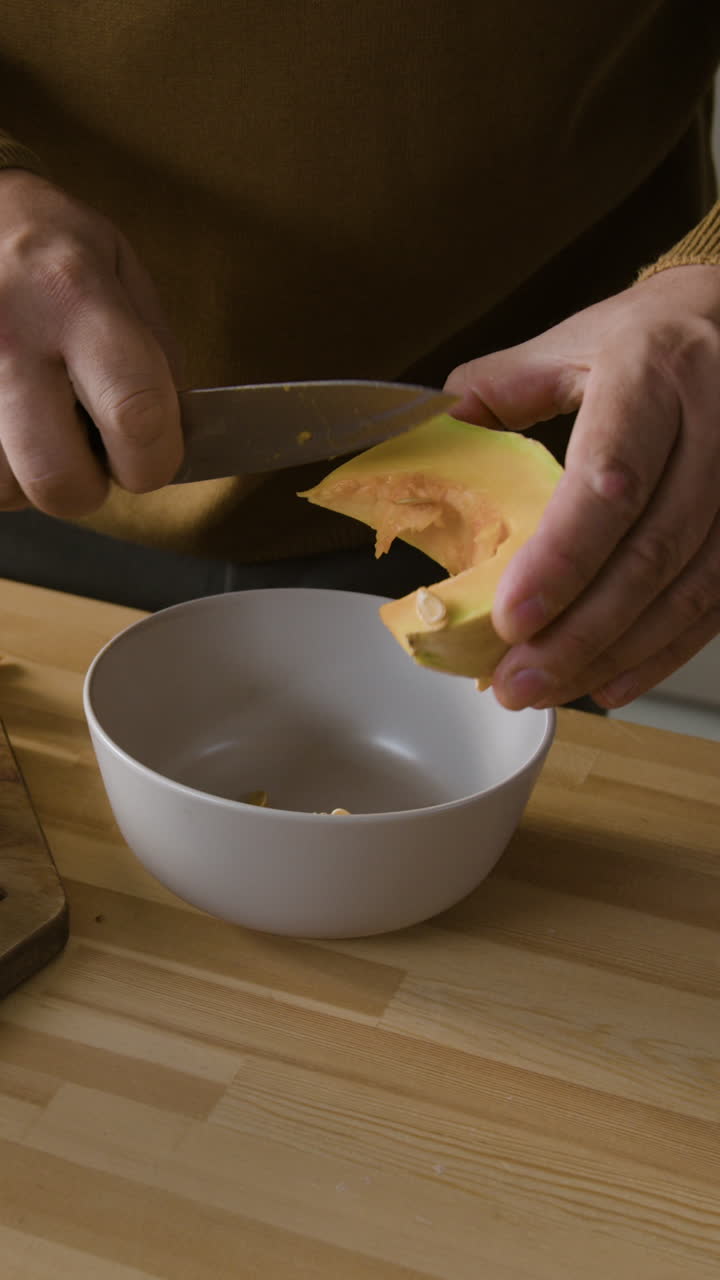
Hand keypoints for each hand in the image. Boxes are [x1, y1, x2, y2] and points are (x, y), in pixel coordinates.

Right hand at [0, 170, 181, 516]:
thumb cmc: (45, 241)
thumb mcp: (119, 267)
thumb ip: (155, 353)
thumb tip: (174, 437)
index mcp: (75, 295)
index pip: (135, 414)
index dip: (155, 461)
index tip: (153, 459)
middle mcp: (9, 334)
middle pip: (56, 478)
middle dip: (86, 487)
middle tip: (87, 455)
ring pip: (4, 488)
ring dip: (27, 479)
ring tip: (33, 427)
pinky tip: (5, 428)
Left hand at [444, 265, 719, 709]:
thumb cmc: (640, 341)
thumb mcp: (563, 344)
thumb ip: (490, 395)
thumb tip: (421, 445)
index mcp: (649, 376)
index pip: (609, 480)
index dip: (562, 558)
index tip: (511, 615)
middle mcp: (714, 427)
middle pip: (651, 551)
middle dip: (578, 631)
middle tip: (514, 680)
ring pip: (688, 588)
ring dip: (613, 653)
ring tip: (545, 689)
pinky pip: (715, 603)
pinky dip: (661, 653)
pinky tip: (609, 682)